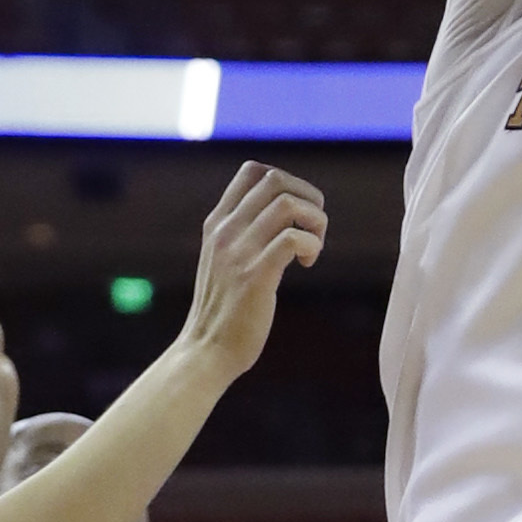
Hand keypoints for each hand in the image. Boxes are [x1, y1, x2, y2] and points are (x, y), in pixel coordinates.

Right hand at [180, 163, 327, 383]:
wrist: (206, 351)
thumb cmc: (224, 308)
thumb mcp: (224, 258)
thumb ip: (243, 232)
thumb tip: (284, 211)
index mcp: (218, 223)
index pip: (252, 171)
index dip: (287, 182)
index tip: (296, 213)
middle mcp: (226, 231)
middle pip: (276, 179)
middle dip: (308, 197)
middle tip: (313, 228)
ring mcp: (239, 252)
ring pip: (288, 204)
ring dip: (315, 221)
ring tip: (311, 248)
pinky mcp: (255, 276)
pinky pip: (293, 238)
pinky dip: (311, 244)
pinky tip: (307, 263)